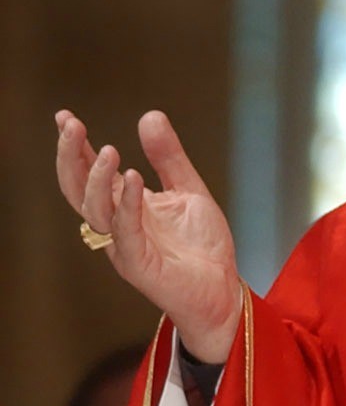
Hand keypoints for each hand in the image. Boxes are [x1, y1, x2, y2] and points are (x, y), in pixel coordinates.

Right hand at [54, 110, 244, 360]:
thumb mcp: (188, 190)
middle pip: (78, 190)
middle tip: (70, 125)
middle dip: (71, 157)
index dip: (76, 147)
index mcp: (124, 207)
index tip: (65, 116)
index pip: (89, 174)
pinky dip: (127, 204)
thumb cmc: (201, 246)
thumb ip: (168, 157)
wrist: (221, 290)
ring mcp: (124, 245)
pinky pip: (126, 231)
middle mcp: (116, 226)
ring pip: (95, 210)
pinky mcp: (139, 263)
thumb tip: (149, 115)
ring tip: (108, 149)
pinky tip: (132, 179)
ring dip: (98, 178)